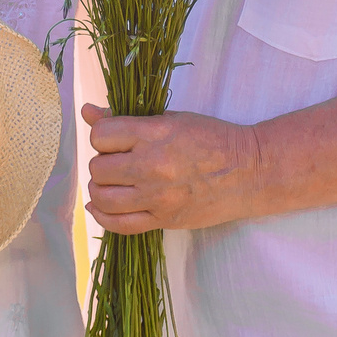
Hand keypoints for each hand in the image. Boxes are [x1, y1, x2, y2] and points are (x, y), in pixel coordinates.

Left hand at [83, 104, 266, 233]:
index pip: (100, 136)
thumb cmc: (212, 139)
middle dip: (102, 163)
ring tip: (113, 183)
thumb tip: (87, 112)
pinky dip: (103, 216)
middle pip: (98, 169)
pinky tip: (102, 206)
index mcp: (154, 134)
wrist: (249, 172)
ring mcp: (157, 197)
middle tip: (117, 162)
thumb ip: (127, 119)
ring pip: (103, 198)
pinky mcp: (163, 220)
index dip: (102, 136)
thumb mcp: (172, 119)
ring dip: (101, 189)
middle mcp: (152, 166)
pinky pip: (119, 225)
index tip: (113, 139)